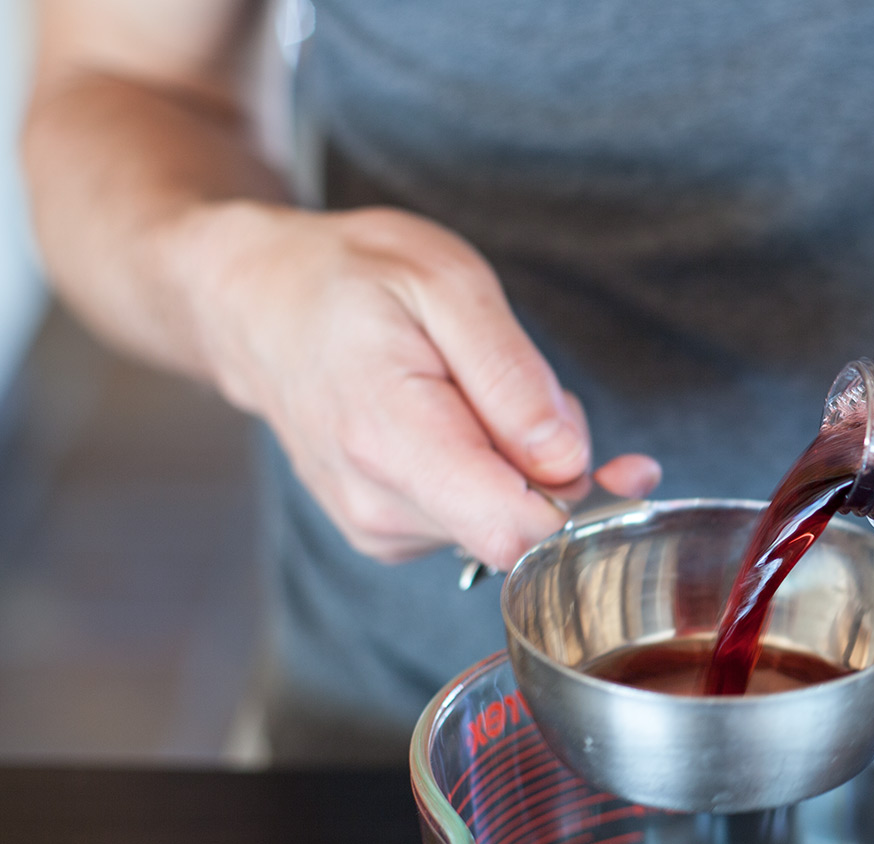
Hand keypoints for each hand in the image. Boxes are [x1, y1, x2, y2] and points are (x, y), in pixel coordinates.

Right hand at [172, 202, 660, 568]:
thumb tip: (568, 461)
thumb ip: (513, 378)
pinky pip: (474, 520)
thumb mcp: (447, 283)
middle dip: (556, 468)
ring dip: (522, 467)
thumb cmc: (347, 279)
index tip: (618, 461)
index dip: (584, 501)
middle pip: (523, 529)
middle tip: (528, 386)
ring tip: (474, 388)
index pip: (515, 531)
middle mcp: (379, 505)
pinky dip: (491, 475)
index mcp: (394, 439)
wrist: (256, 305)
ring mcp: (377, 528)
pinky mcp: (385, 533)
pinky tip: (457, 419)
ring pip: (503, 526)